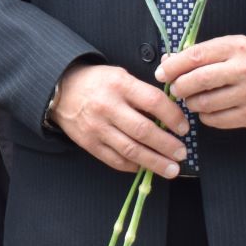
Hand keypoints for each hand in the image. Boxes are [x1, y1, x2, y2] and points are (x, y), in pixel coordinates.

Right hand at [54, 62, 188, 178]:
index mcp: (119, 84)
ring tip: (172, 169)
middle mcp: (107, 106)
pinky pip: (115, 160)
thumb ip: (144, 93)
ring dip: (155, 162)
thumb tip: (172, 116)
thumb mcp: (121, 76)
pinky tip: (146, 167)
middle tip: (182, 153)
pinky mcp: (89, 143)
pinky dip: (134, 166)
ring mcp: (97, 127)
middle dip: (167, 145)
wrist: (61, 89)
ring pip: (131, 150)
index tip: (184, 128)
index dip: (173, 117)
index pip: (153, 102)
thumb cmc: (98, 83)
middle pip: (143, 130)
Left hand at [157, 35, 245, 128]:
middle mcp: (243, 70)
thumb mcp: (229, 46)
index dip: (173, 66)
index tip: (161, 73)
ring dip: (191, 103)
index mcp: (235, 48)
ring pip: (205, 103)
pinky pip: (217, 120)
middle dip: (179, 86)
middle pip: (199, 81)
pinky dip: (205, 116)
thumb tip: (166, 61)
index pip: (195, 56)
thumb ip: (199, 53)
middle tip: (175, 88)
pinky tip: (207, 109)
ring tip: (191, 98)